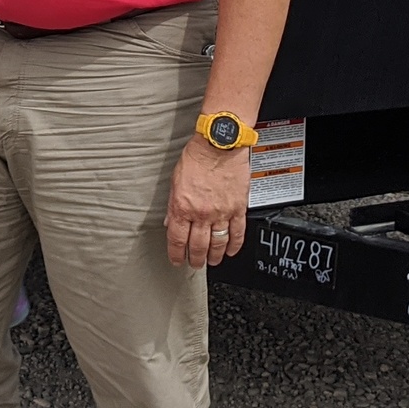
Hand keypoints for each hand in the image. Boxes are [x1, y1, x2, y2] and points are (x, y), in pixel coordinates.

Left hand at [166, 137, 249, 267]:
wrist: (220, 143)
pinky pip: (237, 233)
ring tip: (213, 260)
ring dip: (214, 256)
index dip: (176, 254)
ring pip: (218, 244)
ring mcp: (221, 212)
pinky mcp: (238, 208)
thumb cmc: (197, 156)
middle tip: (195, 263)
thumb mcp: (175, 180)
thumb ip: (173, 204)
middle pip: (197, 246)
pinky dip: (235, 245)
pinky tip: (231, 250)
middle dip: (195, 259)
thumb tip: (170, 221)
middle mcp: (201, 213)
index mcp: (182, 206)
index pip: (177, 239)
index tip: (177, 260)